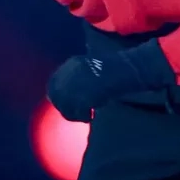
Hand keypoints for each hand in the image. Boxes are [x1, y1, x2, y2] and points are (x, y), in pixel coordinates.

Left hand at [46, 38, 175, 121]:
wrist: (127, 68)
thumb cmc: (113, 69)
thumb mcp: (90, 68)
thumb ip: (77, 78)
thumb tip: (66, 97)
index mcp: (71, 64)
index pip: (52, 83)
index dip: (56, 96)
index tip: (64, 104)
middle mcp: (70, 73)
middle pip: (56, 96)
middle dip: (64, 107)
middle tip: (77, 113)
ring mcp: (76, 84)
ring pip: (65, 106)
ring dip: (74, 114)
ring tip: (86, 116)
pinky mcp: (84, 96)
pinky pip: (78, 112)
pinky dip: (83, 116)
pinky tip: (92, 116)